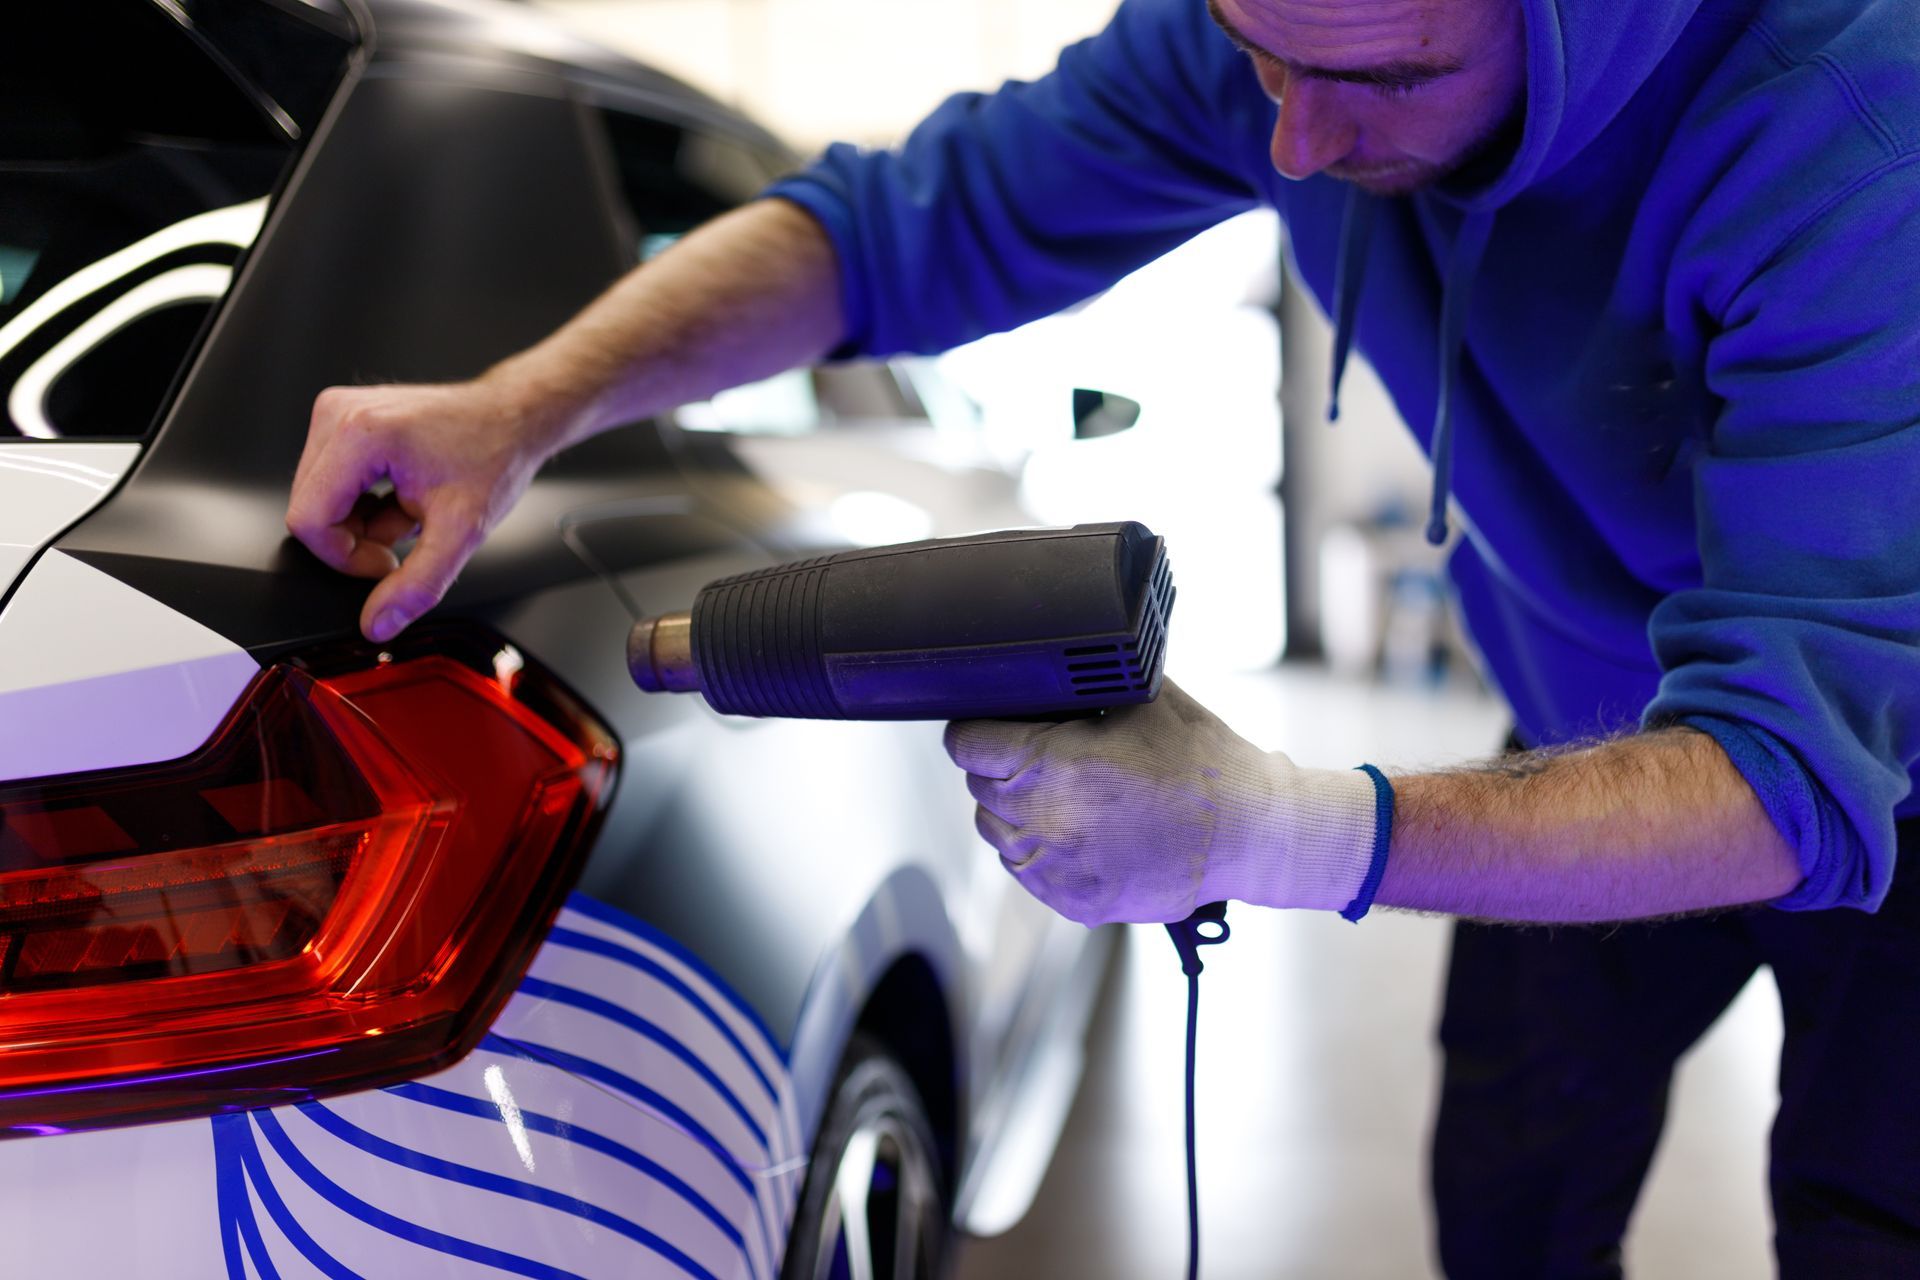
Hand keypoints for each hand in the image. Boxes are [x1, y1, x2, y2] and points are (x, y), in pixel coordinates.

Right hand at [285, 376, 559, 642]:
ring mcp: (337, 413)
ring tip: (410, 512)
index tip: (388, 563)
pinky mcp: (342, 419)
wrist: (512, 417)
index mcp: (359, 433)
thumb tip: (378, 622)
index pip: (310, 521)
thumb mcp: (462, 531)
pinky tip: (401, 498)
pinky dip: (363, 503)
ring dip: (361, 523)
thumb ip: (418, 585)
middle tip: (404, 539)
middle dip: (354, 541)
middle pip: (310, 510)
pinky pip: (329, 481)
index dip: (346, 558)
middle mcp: (338, 414)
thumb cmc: (494, 454)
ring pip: (318, 500)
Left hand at [944, 681, 1381, 925]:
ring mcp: (1056, 867)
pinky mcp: (1074, 901)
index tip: (992, 726)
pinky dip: (1043, 850)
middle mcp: (1043, 820)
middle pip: (980, 787)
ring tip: (1066, 795)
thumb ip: (1080, 685)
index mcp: (1050, 763)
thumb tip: (1042, 667)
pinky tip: (1081, 830)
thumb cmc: (1201, 761)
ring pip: (999, 832)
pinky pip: (1028, 871)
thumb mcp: (1139, 698)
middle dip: (1002, 768)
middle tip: (1044, 757)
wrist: (1251, 831)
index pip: (966, 744)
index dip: (978, 728)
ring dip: (1018, 811)